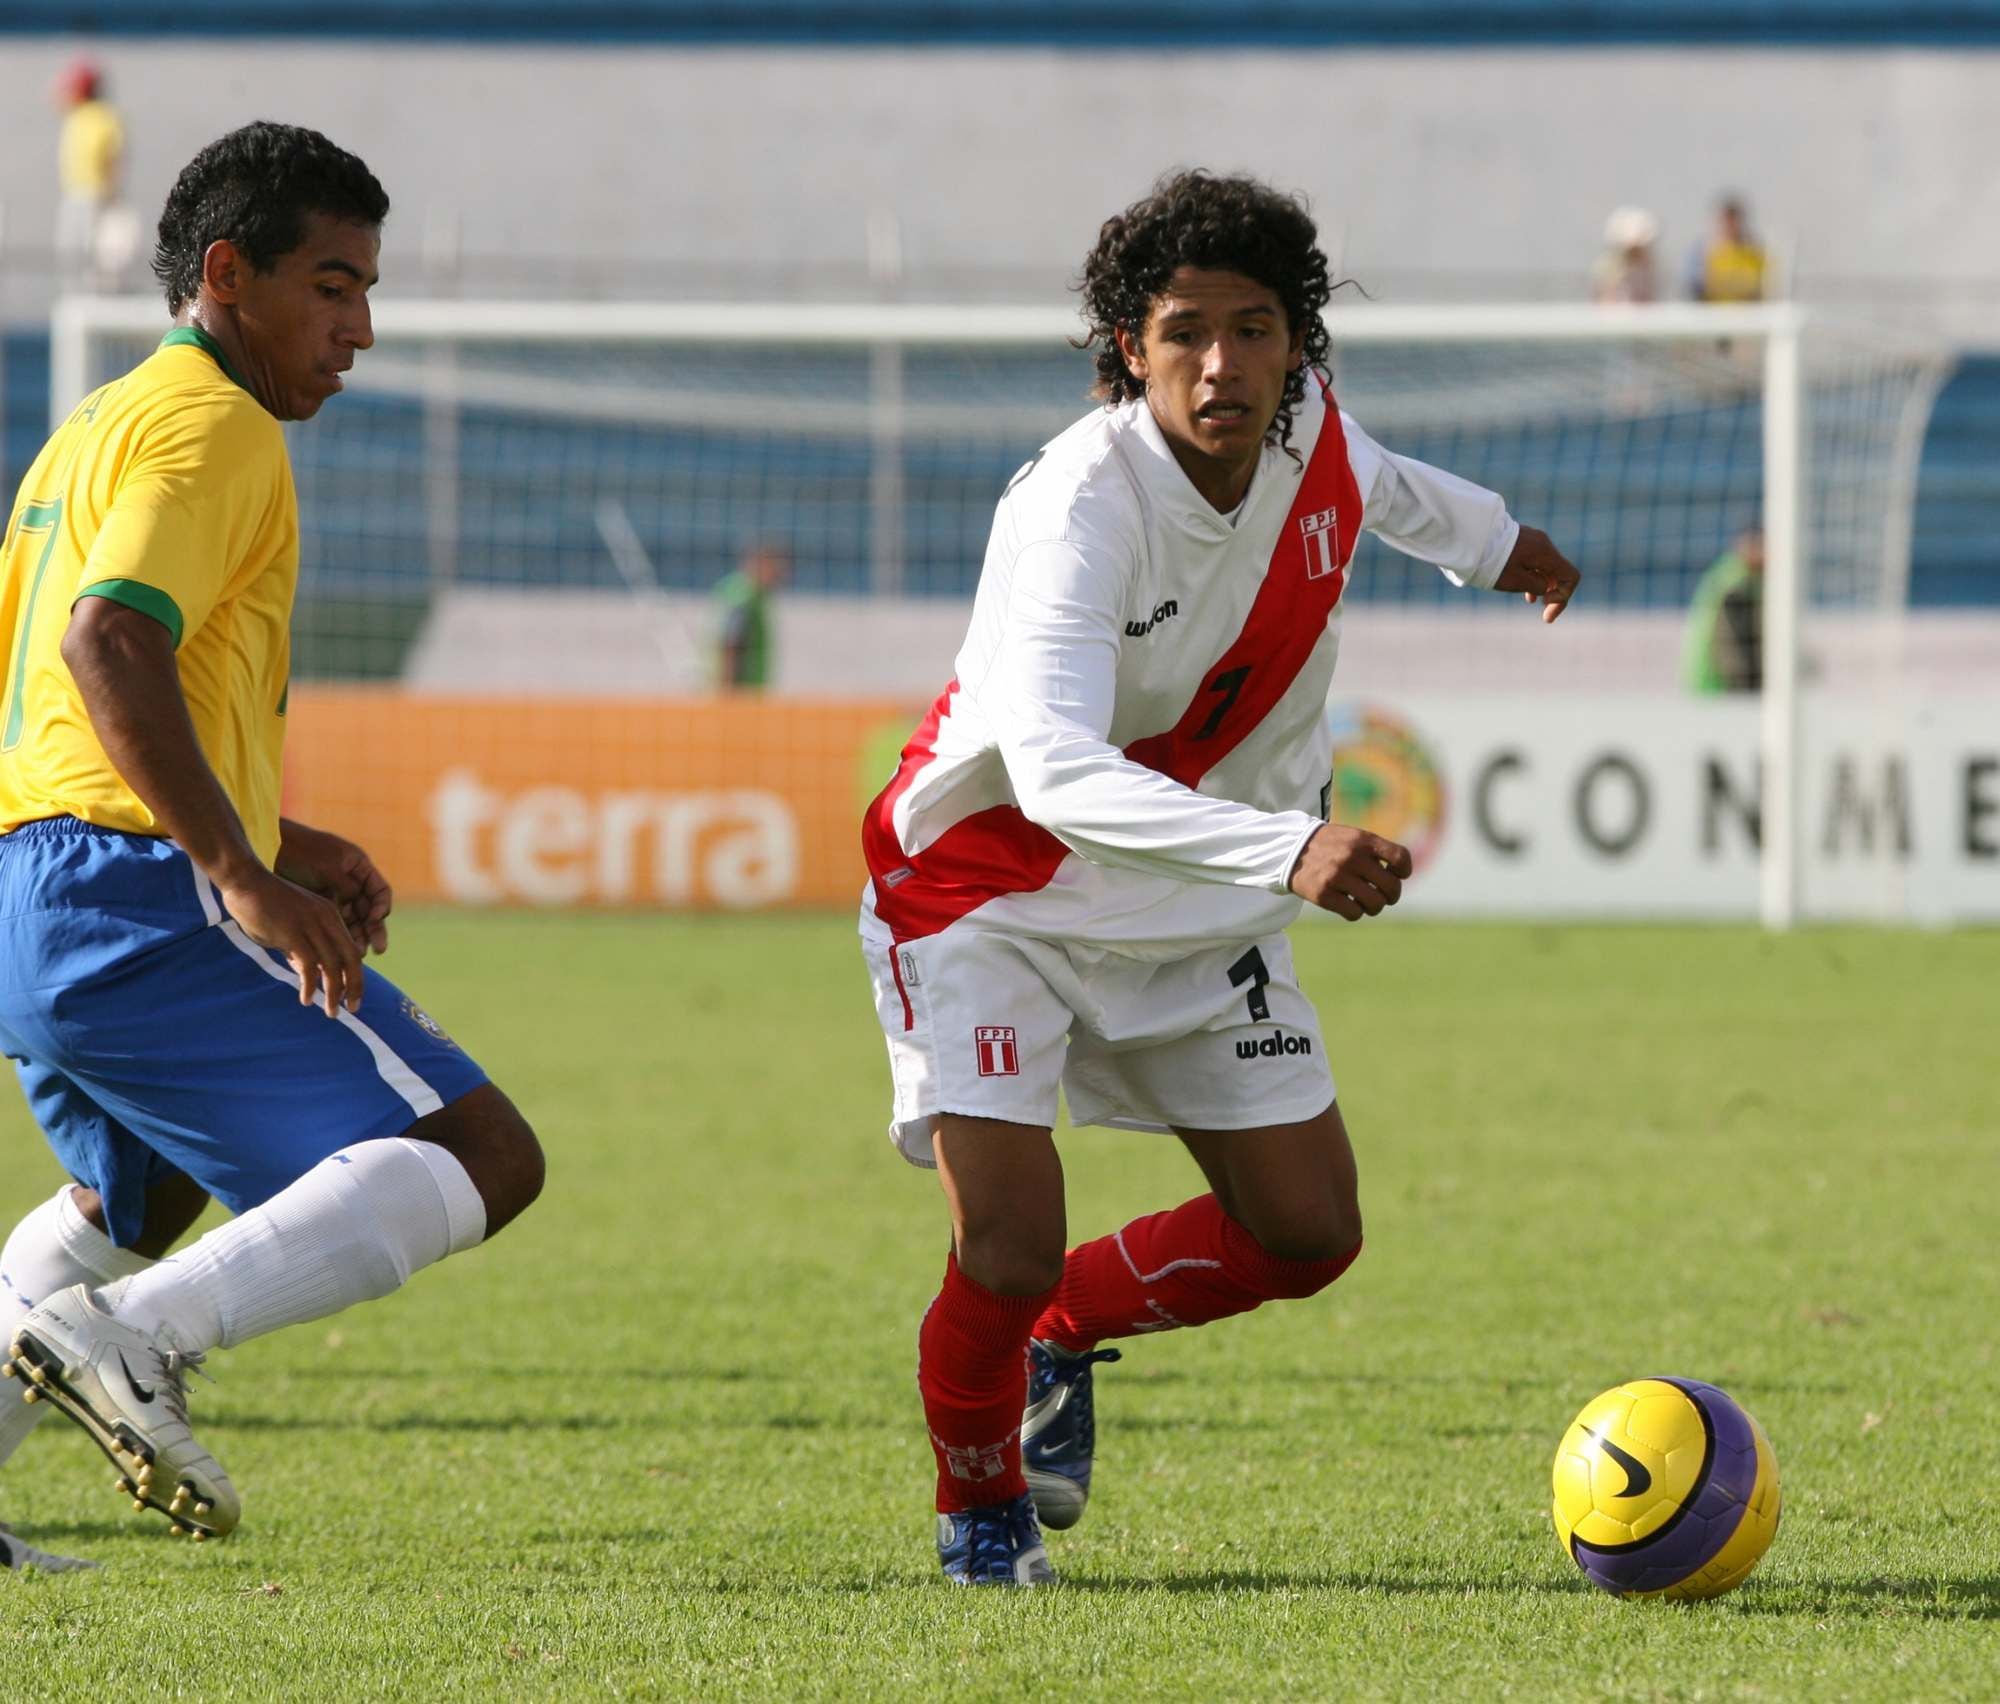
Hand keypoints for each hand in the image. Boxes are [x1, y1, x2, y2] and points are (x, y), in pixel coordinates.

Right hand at [216, 866, 365, 1016]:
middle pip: (351, 959)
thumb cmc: (264, 905)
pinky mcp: (293, 933)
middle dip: (355, 986)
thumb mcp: (291, 928)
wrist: (244, 881)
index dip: (355, 975)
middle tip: (353, 1009)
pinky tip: (306, 999)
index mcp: (331, 916)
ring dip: (334, 993)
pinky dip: (310, 985)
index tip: (352, 996)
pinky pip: (309, 965)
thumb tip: (308, 975)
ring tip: (331, 1012)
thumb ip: (301, 950)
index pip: (351, 951)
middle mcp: (327, 920)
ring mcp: (311, 926)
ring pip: (332, 966)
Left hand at [276, 818, 391, 955]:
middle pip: (369, 910)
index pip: (380, 892)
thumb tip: (360, 910)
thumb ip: (347, 889)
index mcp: (359, 867)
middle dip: (374, 930)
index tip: (375, 919)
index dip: (381, 907)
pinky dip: (338, 936)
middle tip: (378, 949)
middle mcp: (351, 883)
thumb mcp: (329, 867)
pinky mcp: (320, 907)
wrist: (269, 848)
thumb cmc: (301, 851)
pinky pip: (335, 925)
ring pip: (353, 921)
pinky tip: (339, 948)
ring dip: (357, 937)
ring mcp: (336, 895)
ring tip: (357, 953)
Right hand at [1287, 825, 1412, 920]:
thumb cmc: (1329, 846)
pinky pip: (1354, 913)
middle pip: (1391, 886)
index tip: (1397, 875)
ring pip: (1375, 904)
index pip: (1400, 857)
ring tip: (1367, 903)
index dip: (1404, 871)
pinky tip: (1349, 905)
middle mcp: (1352, 857)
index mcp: (1363, 840)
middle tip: (1385, 897)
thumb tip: (1398, 878)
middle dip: (1392, 896)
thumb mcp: (1353, 837)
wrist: (1290, 849)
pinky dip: (1356, 913)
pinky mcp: (1323, 894)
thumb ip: (1375, 852)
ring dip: (1375, 907)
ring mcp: (1337, 876)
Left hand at [1494, 525, 1580, 622]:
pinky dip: (1534, 575)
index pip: (1570, 577)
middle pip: (1560, 572)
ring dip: (1543, 585)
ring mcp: (1532, 540)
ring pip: (1547, 566)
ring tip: (1531, 600)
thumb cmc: (1491, 562)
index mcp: (1545, 554)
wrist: (1468, 538)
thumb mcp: (1516, 581)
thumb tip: (1544, 587)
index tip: (1545, 610)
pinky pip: (1535, 560)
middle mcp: (1543, 544)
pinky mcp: (1521, 540)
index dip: (1563, 597)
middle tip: (1545, 614)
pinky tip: (1523, 587)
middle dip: (1555, 594)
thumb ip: (1537, 586)